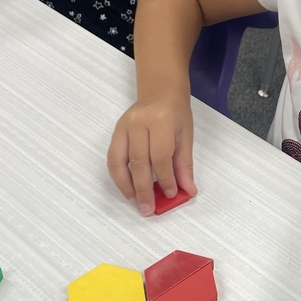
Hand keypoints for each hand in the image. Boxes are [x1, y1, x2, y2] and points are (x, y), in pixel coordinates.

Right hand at [107, 96, 196, 214]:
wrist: (160, 92)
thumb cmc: (176, 114)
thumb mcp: (186, 137)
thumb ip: (184, 165)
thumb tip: (187, 190)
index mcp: (161, 121)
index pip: (161, 156)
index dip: (165, 179)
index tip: (169, 195)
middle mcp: (139, 122)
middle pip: (139, 162)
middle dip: (144, 189)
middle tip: (149, 208)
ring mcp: (124, 126)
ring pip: (120, 162)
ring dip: (127, 186)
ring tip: (136, 202)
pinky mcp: (115, 131)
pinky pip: (112, 158)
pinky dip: (118, 177)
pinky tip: (127, 189)